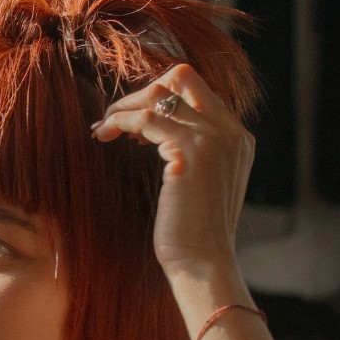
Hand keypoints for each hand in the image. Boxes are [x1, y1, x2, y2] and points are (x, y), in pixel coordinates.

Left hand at [91, 63, 256, 281]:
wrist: (202, 261)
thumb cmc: (192, 231)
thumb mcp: (198, 183)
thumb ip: (191, 153)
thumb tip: (157, 135)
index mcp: (236, 137)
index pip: (197, 91)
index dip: (159, 99)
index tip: (134, 124)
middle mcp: (230, 132)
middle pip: (184, 77)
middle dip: (142, 92)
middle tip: (115, 118)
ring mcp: (214, 140)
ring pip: (161, 94)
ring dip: (124, 106)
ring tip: (104, 128)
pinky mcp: (191, 154)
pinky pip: (147, 118)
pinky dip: (121, 121)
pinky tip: (106, 136)